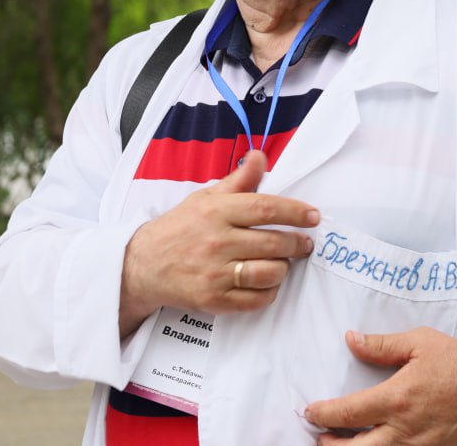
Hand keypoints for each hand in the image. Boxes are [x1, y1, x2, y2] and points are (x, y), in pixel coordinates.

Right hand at [119, 150, 319, 334]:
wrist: (143, 265)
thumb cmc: (181, 228)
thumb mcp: (206, 198)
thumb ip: (238, 181)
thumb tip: (260, 156)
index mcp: (216, 211)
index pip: (265, 208)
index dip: (295, 212)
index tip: (313, 216)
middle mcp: (216, 242)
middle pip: (272, 243)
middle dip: (296, 243)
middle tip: (304, 243)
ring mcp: (214, 273)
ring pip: (268, 273)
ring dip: (283, 268)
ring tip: (283, 262)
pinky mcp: (213, 299)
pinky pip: (255, 299)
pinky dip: (269, 292)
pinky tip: (267, 282)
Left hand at [304, 328, 456, 445]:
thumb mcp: (418, 343)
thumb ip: (381, 345)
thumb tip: (350, 339)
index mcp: (397, 398)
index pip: (348, 413)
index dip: (323, 415)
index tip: (311, 411)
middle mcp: (405, 430)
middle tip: (320, 437)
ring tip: (343, 444)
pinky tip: (375, 444)